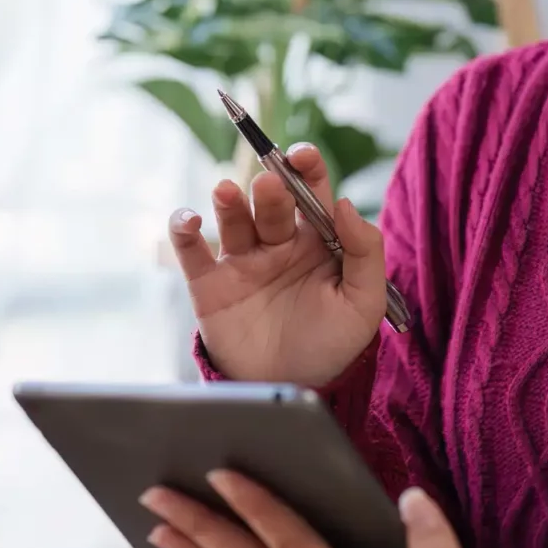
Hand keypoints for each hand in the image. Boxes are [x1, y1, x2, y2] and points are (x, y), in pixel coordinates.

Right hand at [167, 144, 385, 386]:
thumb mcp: (364, 302)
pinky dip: (183, 228)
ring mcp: (242, 262)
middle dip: (271, 189)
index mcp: (317, 241)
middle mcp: (278, 244)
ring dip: (228, 201)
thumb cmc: (333, 347)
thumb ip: (365, 251)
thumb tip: (343, 202)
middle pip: (272, 202)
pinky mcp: (209, 285)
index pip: (311, 191)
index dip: (307, 168)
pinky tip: (190, 221)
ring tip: (226, 192)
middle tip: (270, 186)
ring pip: (232, 218)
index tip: (302, 157)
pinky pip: (191, 250)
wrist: (294, 391)